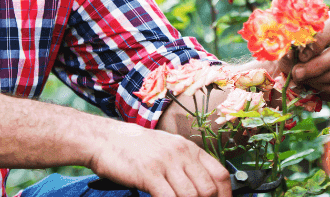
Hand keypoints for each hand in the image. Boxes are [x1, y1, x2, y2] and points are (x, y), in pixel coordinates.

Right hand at [87, 121, 230, 196]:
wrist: (104, 139)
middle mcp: (180, 153)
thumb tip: (203, 188)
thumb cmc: (134, 147)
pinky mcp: (149, 174)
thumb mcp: (166, 148)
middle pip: (208, 189)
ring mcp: (165, 163)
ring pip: (191, 196)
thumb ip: (185, 164)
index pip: (219, 174)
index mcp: (188, 148)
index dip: (225, 195)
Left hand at [289, 11, 329, 100]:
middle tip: (297, 73)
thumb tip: (290, 54)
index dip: (318, 42)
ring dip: (324, 80)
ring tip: (304, 80)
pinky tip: (315, 86)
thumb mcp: (292, 39)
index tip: (300, 55)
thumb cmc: (298, 44)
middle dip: (318, 66)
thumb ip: (290, 45)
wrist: (305, 59)